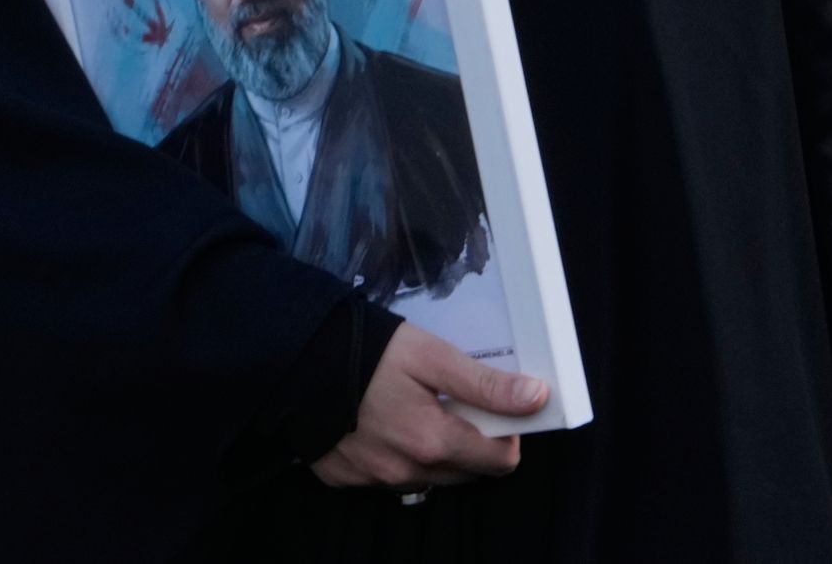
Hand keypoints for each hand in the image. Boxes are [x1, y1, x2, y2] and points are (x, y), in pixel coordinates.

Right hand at [308, 325, 548, 494]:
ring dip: (432, 451)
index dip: (506, 433)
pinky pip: (388, 476)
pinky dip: (394, 455)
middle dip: (469, 441)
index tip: (490, 407)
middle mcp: (405, 472)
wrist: (294, 357)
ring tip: (411, 409)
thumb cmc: (366, 351)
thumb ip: (485, 384)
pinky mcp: (345, 478)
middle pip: (466, 472)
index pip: (501, 461)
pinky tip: (380, 422)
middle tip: (449, 402)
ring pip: (428, 477)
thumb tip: (537, 398)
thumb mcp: (431, 356)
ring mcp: (374, 479)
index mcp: (433, 442)